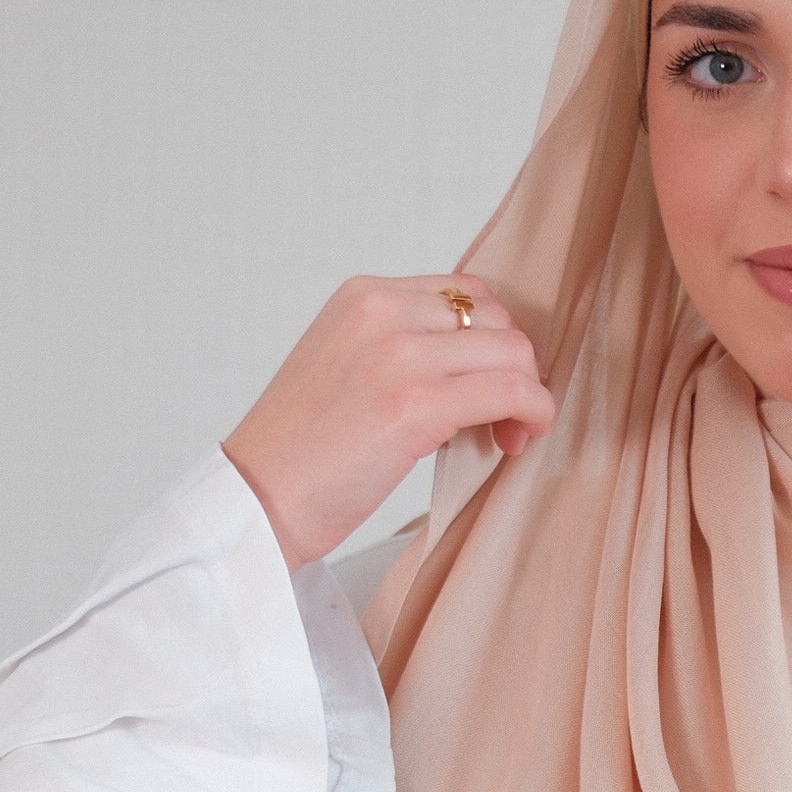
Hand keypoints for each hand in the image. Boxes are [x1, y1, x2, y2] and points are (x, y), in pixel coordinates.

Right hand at [222, 273, 554, 570]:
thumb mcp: (344, 365)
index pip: (466, 292)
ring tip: (507, 434)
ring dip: (527, 393)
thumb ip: (399, 346)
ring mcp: (398, 354)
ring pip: (513, 352)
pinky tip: (517, 440)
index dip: (492, 339)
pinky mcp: (417, 403)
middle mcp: (381, 311)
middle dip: (514, 366)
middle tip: (503, 416)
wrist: (258, 499)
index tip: (488, 383)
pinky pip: (513, 391)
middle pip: (496, 318)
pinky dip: (533, 413)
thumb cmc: (301, 450)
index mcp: (362, 295)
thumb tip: (475, 362)